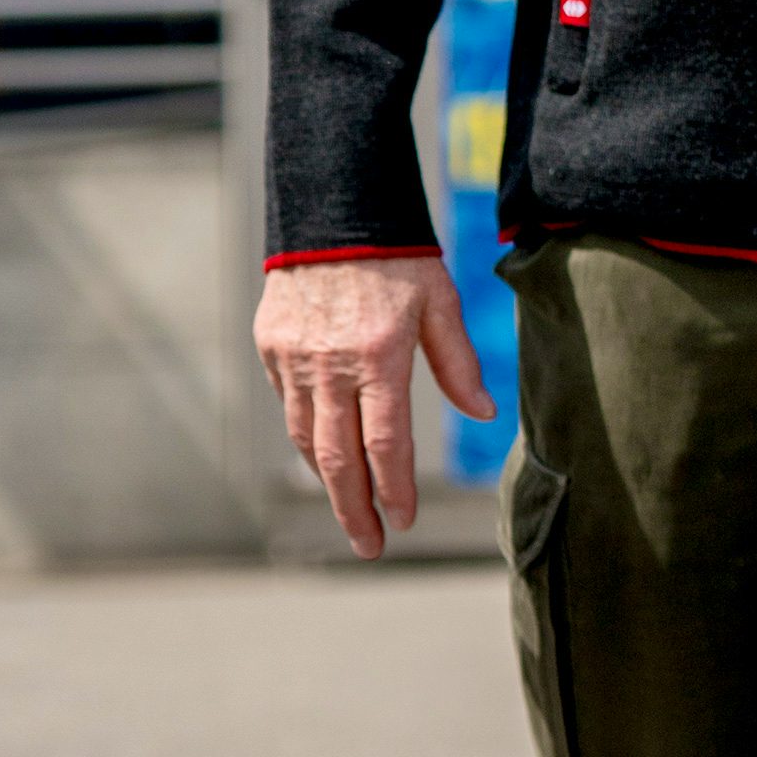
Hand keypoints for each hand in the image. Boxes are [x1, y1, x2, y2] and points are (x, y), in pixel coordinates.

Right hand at [253, 255, 496, 558]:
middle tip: (370, 547)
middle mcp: (329, 365)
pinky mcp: (271, 349)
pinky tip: (326, 457)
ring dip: (328, 483)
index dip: (394, 488)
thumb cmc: (401, 256)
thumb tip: (484, 414)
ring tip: (352, 512)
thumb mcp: (442, 302)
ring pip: (308, 439)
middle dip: (354, 509)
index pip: (385, 442)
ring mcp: (294, 359)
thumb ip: (459, 362)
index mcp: (378, 355)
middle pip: (338, 458)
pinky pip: (290, 407)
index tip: (404, 521)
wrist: (336, 209)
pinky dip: (309, 439)